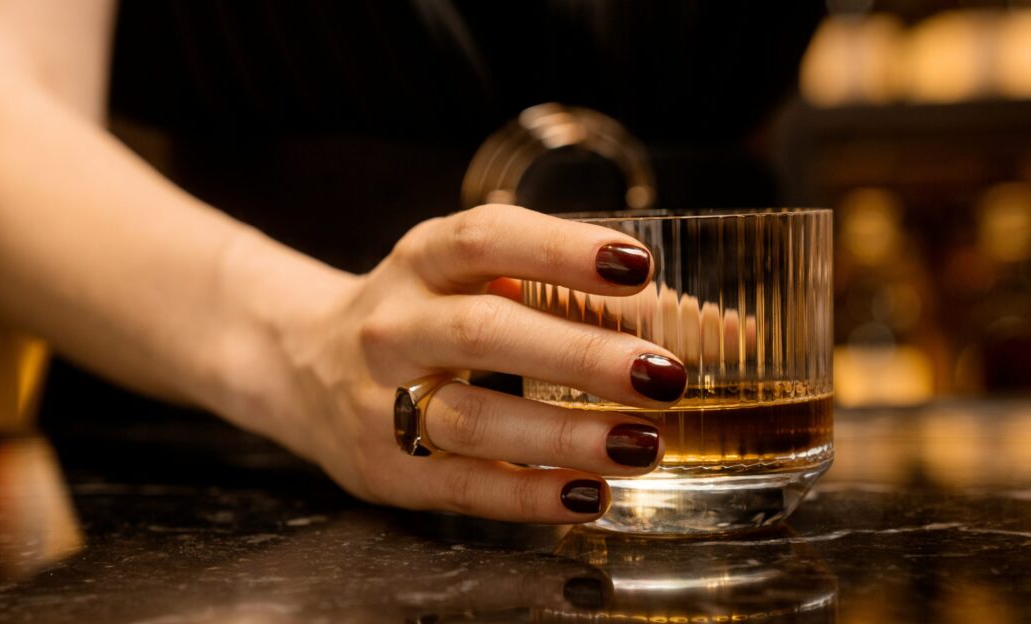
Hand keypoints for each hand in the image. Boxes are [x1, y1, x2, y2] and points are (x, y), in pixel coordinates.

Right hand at [230, 205, 687, 522]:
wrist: (298, 365)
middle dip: (581, 354)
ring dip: (562, 433)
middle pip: (485, 330)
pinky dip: (527, 493)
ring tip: (644, 444)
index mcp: (423, 259)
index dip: (561, 249)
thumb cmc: (426, 316)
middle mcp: (395, 320)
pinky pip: (458, 483)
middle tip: (667, 375)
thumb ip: (591, 300)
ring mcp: (377, 396)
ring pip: (470, 415)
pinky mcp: (379, 466)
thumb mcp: (484, 283)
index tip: (639, 265)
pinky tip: (589, 495)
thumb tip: (732, 335)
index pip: (487, 237)